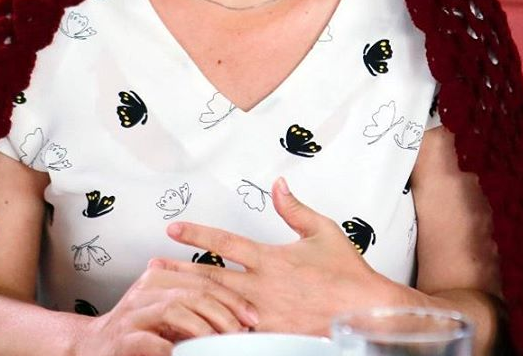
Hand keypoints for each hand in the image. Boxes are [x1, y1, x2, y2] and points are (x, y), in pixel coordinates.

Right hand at [74, 265, 259, 355]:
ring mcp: (133, 314)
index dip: (231, 297)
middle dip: (224, 311)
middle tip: (242, 332)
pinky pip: (151, 342)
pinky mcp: (123, 340)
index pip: (203, 279)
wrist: (90, 348)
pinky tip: (185, 355)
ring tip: (221, 344)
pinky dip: (171, 349)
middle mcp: (146, 290)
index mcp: (159, 279)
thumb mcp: (164, 313)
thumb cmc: (135, 333)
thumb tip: (237, 320)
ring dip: (203, 327)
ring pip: (175, 308)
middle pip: (193, 290)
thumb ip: (191, 308)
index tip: (252, 316)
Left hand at [152, 177, 400, 335]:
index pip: (225, 242)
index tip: (173, 229)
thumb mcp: (322, 230)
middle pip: (210, 277)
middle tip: (152, 268)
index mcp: (270, 258)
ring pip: (219, 308)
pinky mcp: (273, 337)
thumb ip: (294, 208)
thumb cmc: (346, 272)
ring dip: (190, 302)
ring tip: (165, 299)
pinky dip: (215, 331)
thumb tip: (278, 184)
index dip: (196, 233)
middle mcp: (262, 286)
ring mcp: (265, 315)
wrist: (370, 312)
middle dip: (179, 271)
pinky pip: (238, 335)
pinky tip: (196, 330)